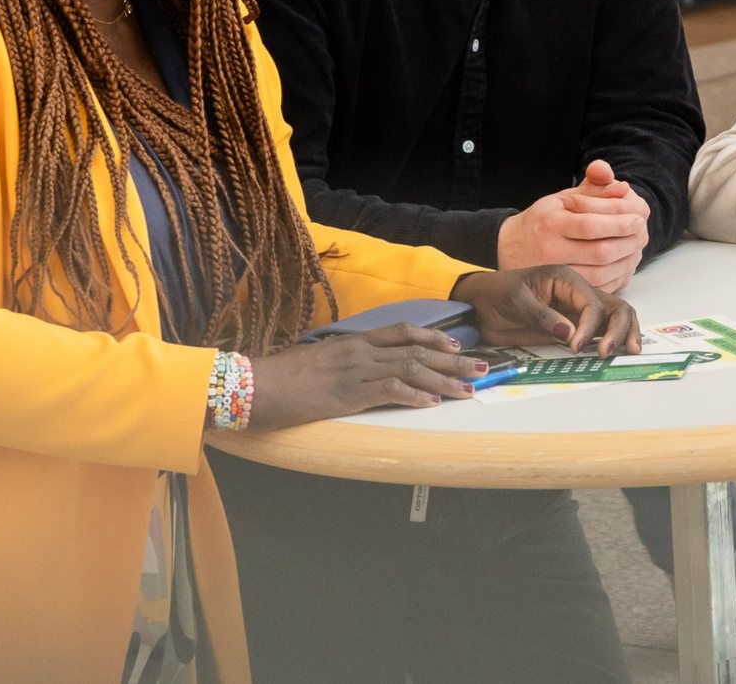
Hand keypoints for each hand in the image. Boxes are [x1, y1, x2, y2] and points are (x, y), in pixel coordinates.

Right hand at [245, 322, 487, 426]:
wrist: (253, 385)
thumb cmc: (279, 377)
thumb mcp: (317, 361)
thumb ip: (341, 361)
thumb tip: (357, 369)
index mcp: (353, 341)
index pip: (402, 331)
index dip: (433, 336)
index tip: (456, 343)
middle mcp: (360, 351)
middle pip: (417, 350)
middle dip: (453, 359)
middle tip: (482, 367)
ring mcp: (355, 371)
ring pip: (411, 369)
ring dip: (444, 380)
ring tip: (468, 389)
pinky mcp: (348, 393)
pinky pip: (390, 390)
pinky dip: (415, 396)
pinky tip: (433, 403)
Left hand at [451, 264, 640, 356]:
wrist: (478, 305)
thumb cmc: (495, 295)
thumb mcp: (515, 302)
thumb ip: (542, 316)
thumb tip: (569, 334)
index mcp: (565, 279)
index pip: (591, 302)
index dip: (590, 325)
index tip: (577, 346)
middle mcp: (577, 293)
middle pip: (613, 306)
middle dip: (619, 327)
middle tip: (610, 351)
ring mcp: (577, 310)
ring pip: (614, 317)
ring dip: (624, 332)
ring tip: (629, 350)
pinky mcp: (573, 326)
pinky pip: (600, 331)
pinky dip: (613, 339)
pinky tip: (619, 351)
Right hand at [496, 159, 648, 289]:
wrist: (509, 248)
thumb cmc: (542, 221)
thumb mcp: (563, 199)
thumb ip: (593, 190)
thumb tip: (622, 187)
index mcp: (551, 222)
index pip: (592, 224)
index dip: (620, 221)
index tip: (639, 218)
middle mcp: (550, 250)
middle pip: (600, 251)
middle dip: (628, 242)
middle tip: (642, 233)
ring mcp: (554, 274)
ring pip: (600, 274)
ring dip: (625, 261)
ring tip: (635, 248)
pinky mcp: (560, 291)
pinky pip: (595, 289)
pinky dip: (615, 278)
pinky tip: (623, 265)